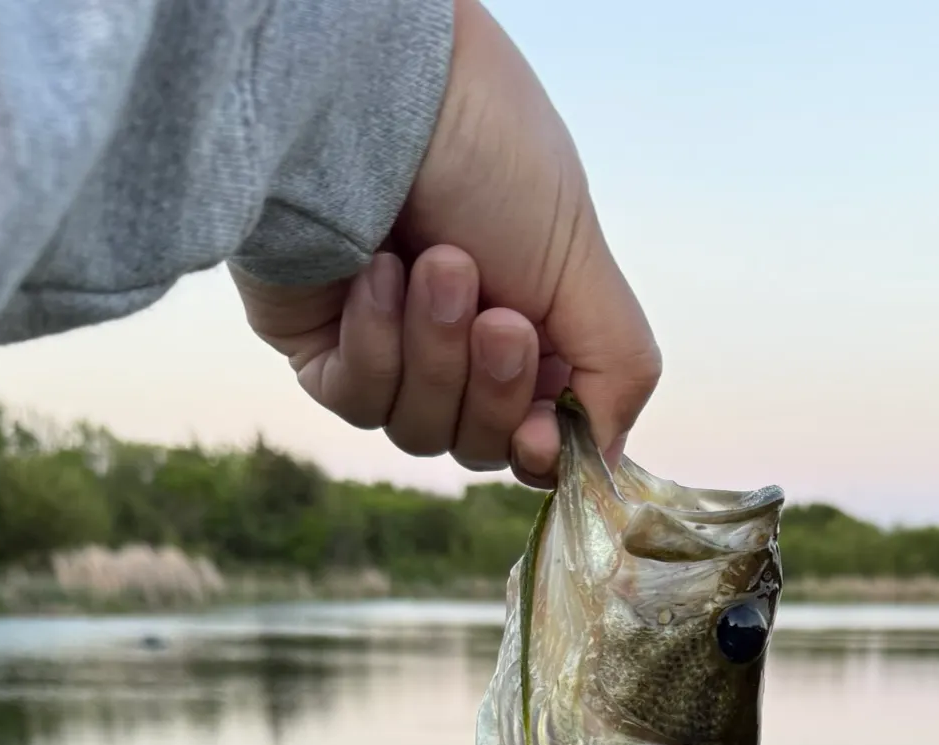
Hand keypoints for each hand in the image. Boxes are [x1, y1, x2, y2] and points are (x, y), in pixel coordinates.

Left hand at [232, 0, 660, 485]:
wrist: (376, 89)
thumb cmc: (488, 153)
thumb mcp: (584, 265)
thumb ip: (617, 369)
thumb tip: (604, 461)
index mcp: (531, 329)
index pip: (536, 439)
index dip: (539, 450)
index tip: (540, 436)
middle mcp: (458, 346)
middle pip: (479, 445)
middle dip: (490, 386)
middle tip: (496, 316)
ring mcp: (388, 350)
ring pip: (417, 430)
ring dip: (435, 351)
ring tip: (435, 264)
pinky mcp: (321, 346)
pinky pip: (354, 399)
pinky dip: (376, 342)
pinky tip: (375, 272)